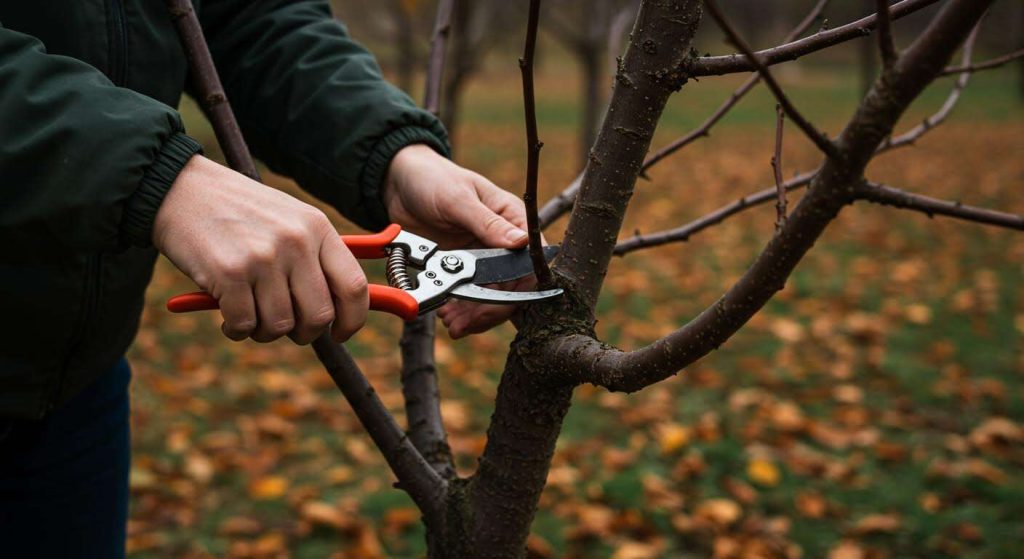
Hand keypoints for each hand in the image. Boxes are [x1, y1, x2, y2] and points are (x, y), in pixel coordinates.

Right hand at [153, 156, 367, 343]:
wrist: (182, 190)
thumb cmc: (239, 213)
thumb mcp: (289, 221)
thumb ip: (315, 260)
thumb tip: (338, 314)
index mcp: (318, 228)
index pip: (354, 287)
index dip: (352, 320)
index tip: (341, 333)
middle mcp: (296, 241)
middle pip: (319, 315)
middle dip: (303, 333)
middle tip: (284, 326)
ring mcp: (263, 257)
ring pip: (280, 325)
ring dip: (263, 331)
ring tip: (249, 312)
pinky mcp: (229, 273)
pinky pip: (244, 325)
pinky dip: (236, 329)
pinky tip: (227, 312)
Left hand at [383, 145, 533, 337]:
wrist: (397, 183)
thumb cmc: (432, 179)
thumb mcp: (458, 199)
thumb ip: (488, 223)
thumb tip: (522, 243)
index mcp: (512, 218)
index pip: (531, 260)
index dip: (521, 287)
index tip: (499, 304)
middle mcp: (503, 242)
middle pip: (513, 287)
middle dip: (492, 310)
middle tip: (466, 323)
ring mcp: (483, 258)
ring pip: (492, 297)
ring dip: (475, 315)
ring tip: (452, 323)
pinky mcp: (462, 269)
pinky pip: (470, 296)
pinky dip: (461, 310)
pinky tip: (446, 314)